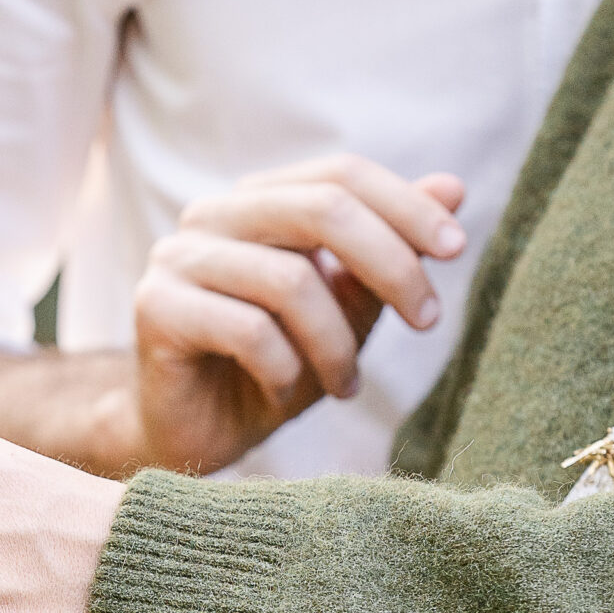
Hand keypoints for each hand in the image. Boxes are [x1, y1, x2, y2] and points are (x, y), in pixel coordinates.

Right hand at [132, 156, 467, 472]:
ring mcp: (177, 258)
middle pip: (321, 209)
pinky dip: (285, 370)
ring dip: (337, 344)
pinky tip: (285, 394)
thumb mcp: (346, 311)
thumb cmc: (272, 371)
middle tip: (430, 320)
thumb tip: (453, 188)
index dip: (406, 206)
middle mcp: (212, 216)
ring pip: (290, 280)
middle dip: (391, 265)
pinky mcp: (156, 308)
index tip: (457, 250)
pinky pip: (248, 330)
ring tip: (346, 386)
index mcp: (257, 203)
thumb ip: (389, 250)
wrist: (194, 437)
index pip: (340, 174)